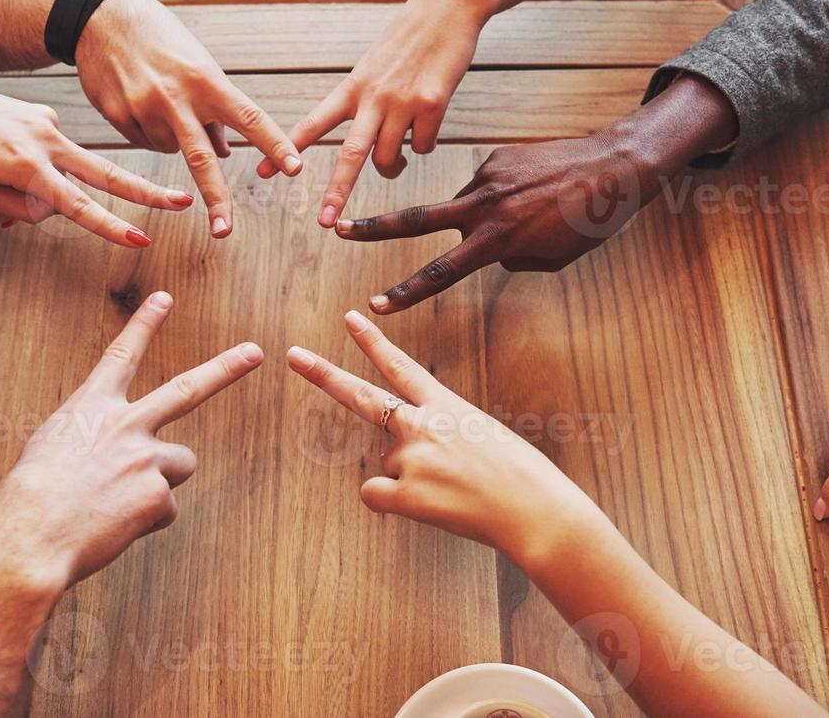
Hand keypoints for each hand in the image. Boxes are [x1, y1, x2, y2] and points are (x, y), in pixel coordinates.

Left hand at [0, 75, 191, 245]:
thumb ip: (20, 209)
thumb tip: (50, 214)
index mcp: (27, 168)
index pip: (79, 206)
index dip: (112, 227)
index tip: (142, 240)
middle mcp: (46, 143)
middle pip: (107, 174)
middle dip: (146, 191)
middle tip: (181, 202)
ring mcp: (48, 124)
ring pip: (82, 161)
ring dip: (74, 180)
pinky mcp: (43, 113)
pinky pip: (52, 148)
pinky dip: (36, 160)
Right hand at [0, 292, 263, 590]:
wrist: (28, 540)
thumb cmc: (29, 500)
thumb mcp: (52, 449)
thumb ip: (93, 437)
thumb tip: (114, 448)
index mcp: (90, 409)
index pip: (120, 356)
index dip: (144, 325)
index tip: (164, 298)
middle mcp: (124, 424)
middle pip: (186, 389)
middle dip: (225, 369)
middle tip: (254, 352)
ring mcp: (146, 457)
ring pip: (181, 462)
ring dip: (160, 482)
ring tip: (118, 502)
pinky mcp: (158, 495)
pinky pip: (166, 508)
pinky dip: (145, 521)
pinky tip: (114, 526)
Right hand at [76, 0, 302, 235]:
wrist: (100, 18)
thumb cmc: (160, 39)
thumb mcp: (197, 65)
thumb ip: (215, 108)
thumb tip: (225, 153)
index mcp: (206, 80)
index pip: (250, 118)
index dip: (274, 144)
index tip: (294, 168)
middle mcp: (176, 96)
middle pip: (202, 157)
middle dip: (216, 198)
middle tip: (225, 230)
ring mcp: (143, 107)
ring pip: (170, 149)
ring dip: (175, 139)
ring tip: (162, 101)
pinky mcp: (116, 116)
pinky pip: (143, 142)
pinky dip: (149, 132)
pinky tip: (140, 104)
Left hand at [257, 0, 487, 226]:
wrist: (448, 6)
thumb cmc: (411, 37)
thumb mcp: (375, 66)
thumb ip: (365, 100)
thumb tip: (368, 140)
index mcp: (353, 87)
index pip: (312, 123)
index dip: (286, 150)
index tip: (263, 173)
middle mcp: (373, 97)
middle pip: (349, 154)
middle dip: (336, 191)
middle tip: (325, 222)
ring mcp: (402, 102)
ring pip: (389, 159)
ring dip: (393, 168)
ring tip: (399, 161)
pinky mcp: (433, 103)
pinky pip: (423, 146)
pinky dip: (425, 144)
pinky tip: (430, 123)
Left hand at [286, 312, 593, 561]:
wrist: (534, 509)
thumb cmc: (518, 476)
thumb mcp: (481, 435)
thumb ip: (437, 435)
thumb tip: (400, 455)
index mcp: (445, 406)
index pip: (400, 366)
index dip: (371, 342)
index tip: (349, 318)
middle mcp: (422, 425)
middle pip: (362, 397)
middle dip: (324, 374)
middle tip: (294, 355)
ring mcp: (411, 458)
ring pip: (384, 464)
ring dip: (408, 479)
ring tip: (449, 489)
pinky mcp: (405, 494)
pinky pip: (375, 495)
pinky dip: (394, 503)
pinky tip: (429, 506)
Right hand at [336, 131, 650, 311]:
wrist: (612, 166)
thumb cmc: (588, 221)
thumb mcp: (550, 258)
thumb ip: (510, 259)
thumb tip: (489, 250)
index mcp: (497, 238)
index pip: (441, 271)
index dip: (406, 291)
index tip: (376, 304)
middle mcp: (484, 204)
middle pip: (417, 219)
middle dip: (376, 227)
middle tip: (342, 230)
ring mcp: (488, 175)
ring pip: (468, 204)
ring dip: (484, 215)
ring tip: (534, 211)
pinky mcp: (497, 156)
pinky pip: (489, 184)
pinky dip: (503, 194)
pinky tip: (534, 191)